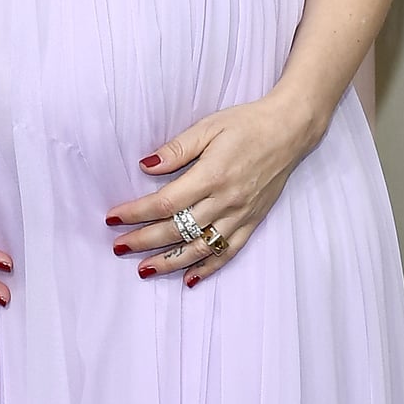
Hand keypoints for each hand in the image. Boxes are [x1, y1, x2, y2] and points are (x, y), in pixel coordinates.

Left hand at [104, 96, 315, 284]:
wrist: (289, 130)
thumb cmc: (247, 124)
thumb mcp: (208, 126)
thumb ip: (177, 149)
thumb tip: (146, 165)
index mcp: (211, 175)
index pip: (165, 203)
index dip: (136, 213)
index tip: (113, 218)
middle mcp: (226, 200)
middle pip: (177, 229)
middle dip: (144, 240)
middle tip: (118, 247)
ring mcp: (240, 215)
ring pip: (200, 247)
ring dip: (170, 262)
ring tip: (144, 270)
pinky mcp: (253, 222)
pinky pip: (228, 252)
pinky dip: (208, 268)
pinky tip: (189, 279)